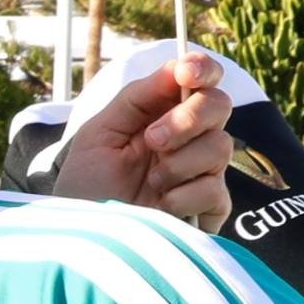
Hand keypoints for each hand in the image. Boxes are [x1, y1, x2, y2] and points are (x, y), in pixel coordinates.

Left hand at [49, 51, 233, 229]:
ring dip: (178, 163)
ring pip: (220, 147)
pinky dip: (182, 196)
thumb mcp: (100, 133)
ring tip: (150, 182)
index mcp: (163, 114)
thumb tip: (177, 66)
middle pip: (220, 105)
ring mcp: (202, 173)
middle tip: (153, 140)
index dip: (202, 69)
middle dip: (188, 118)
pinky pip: (214, 189)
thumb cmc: (87, 183)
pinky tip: (161, 208)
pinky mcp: (209, 208)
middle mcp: (188, 139)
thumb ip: (137, 98)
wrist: (84, 237)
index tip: (187, 73)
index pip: (201, 80)